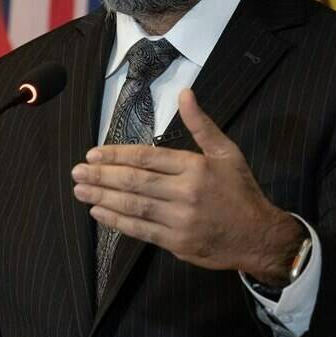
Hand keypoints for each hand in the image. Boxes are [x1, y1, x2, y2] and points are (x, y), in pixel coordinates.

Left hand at [71, 89, 304, 284]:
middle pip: (135, 181)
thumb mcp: (227, 152)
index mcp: (195, 168)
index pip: (147, 157)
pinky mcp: (176, 243)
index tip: (93, 153)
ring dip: (102, 197)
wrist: (259, 236)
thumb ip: (201, 124)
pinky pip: (141, 230)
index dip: (116, 155)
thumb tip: (185, 93)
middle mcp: (185, 193)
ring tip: (80, 190)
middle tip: (77, 171)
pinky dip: (117, 221)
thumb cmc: (240, 191)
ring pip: (134, 206)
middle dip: (102, 175)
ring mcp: (179, 220)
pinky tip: (98, 212)